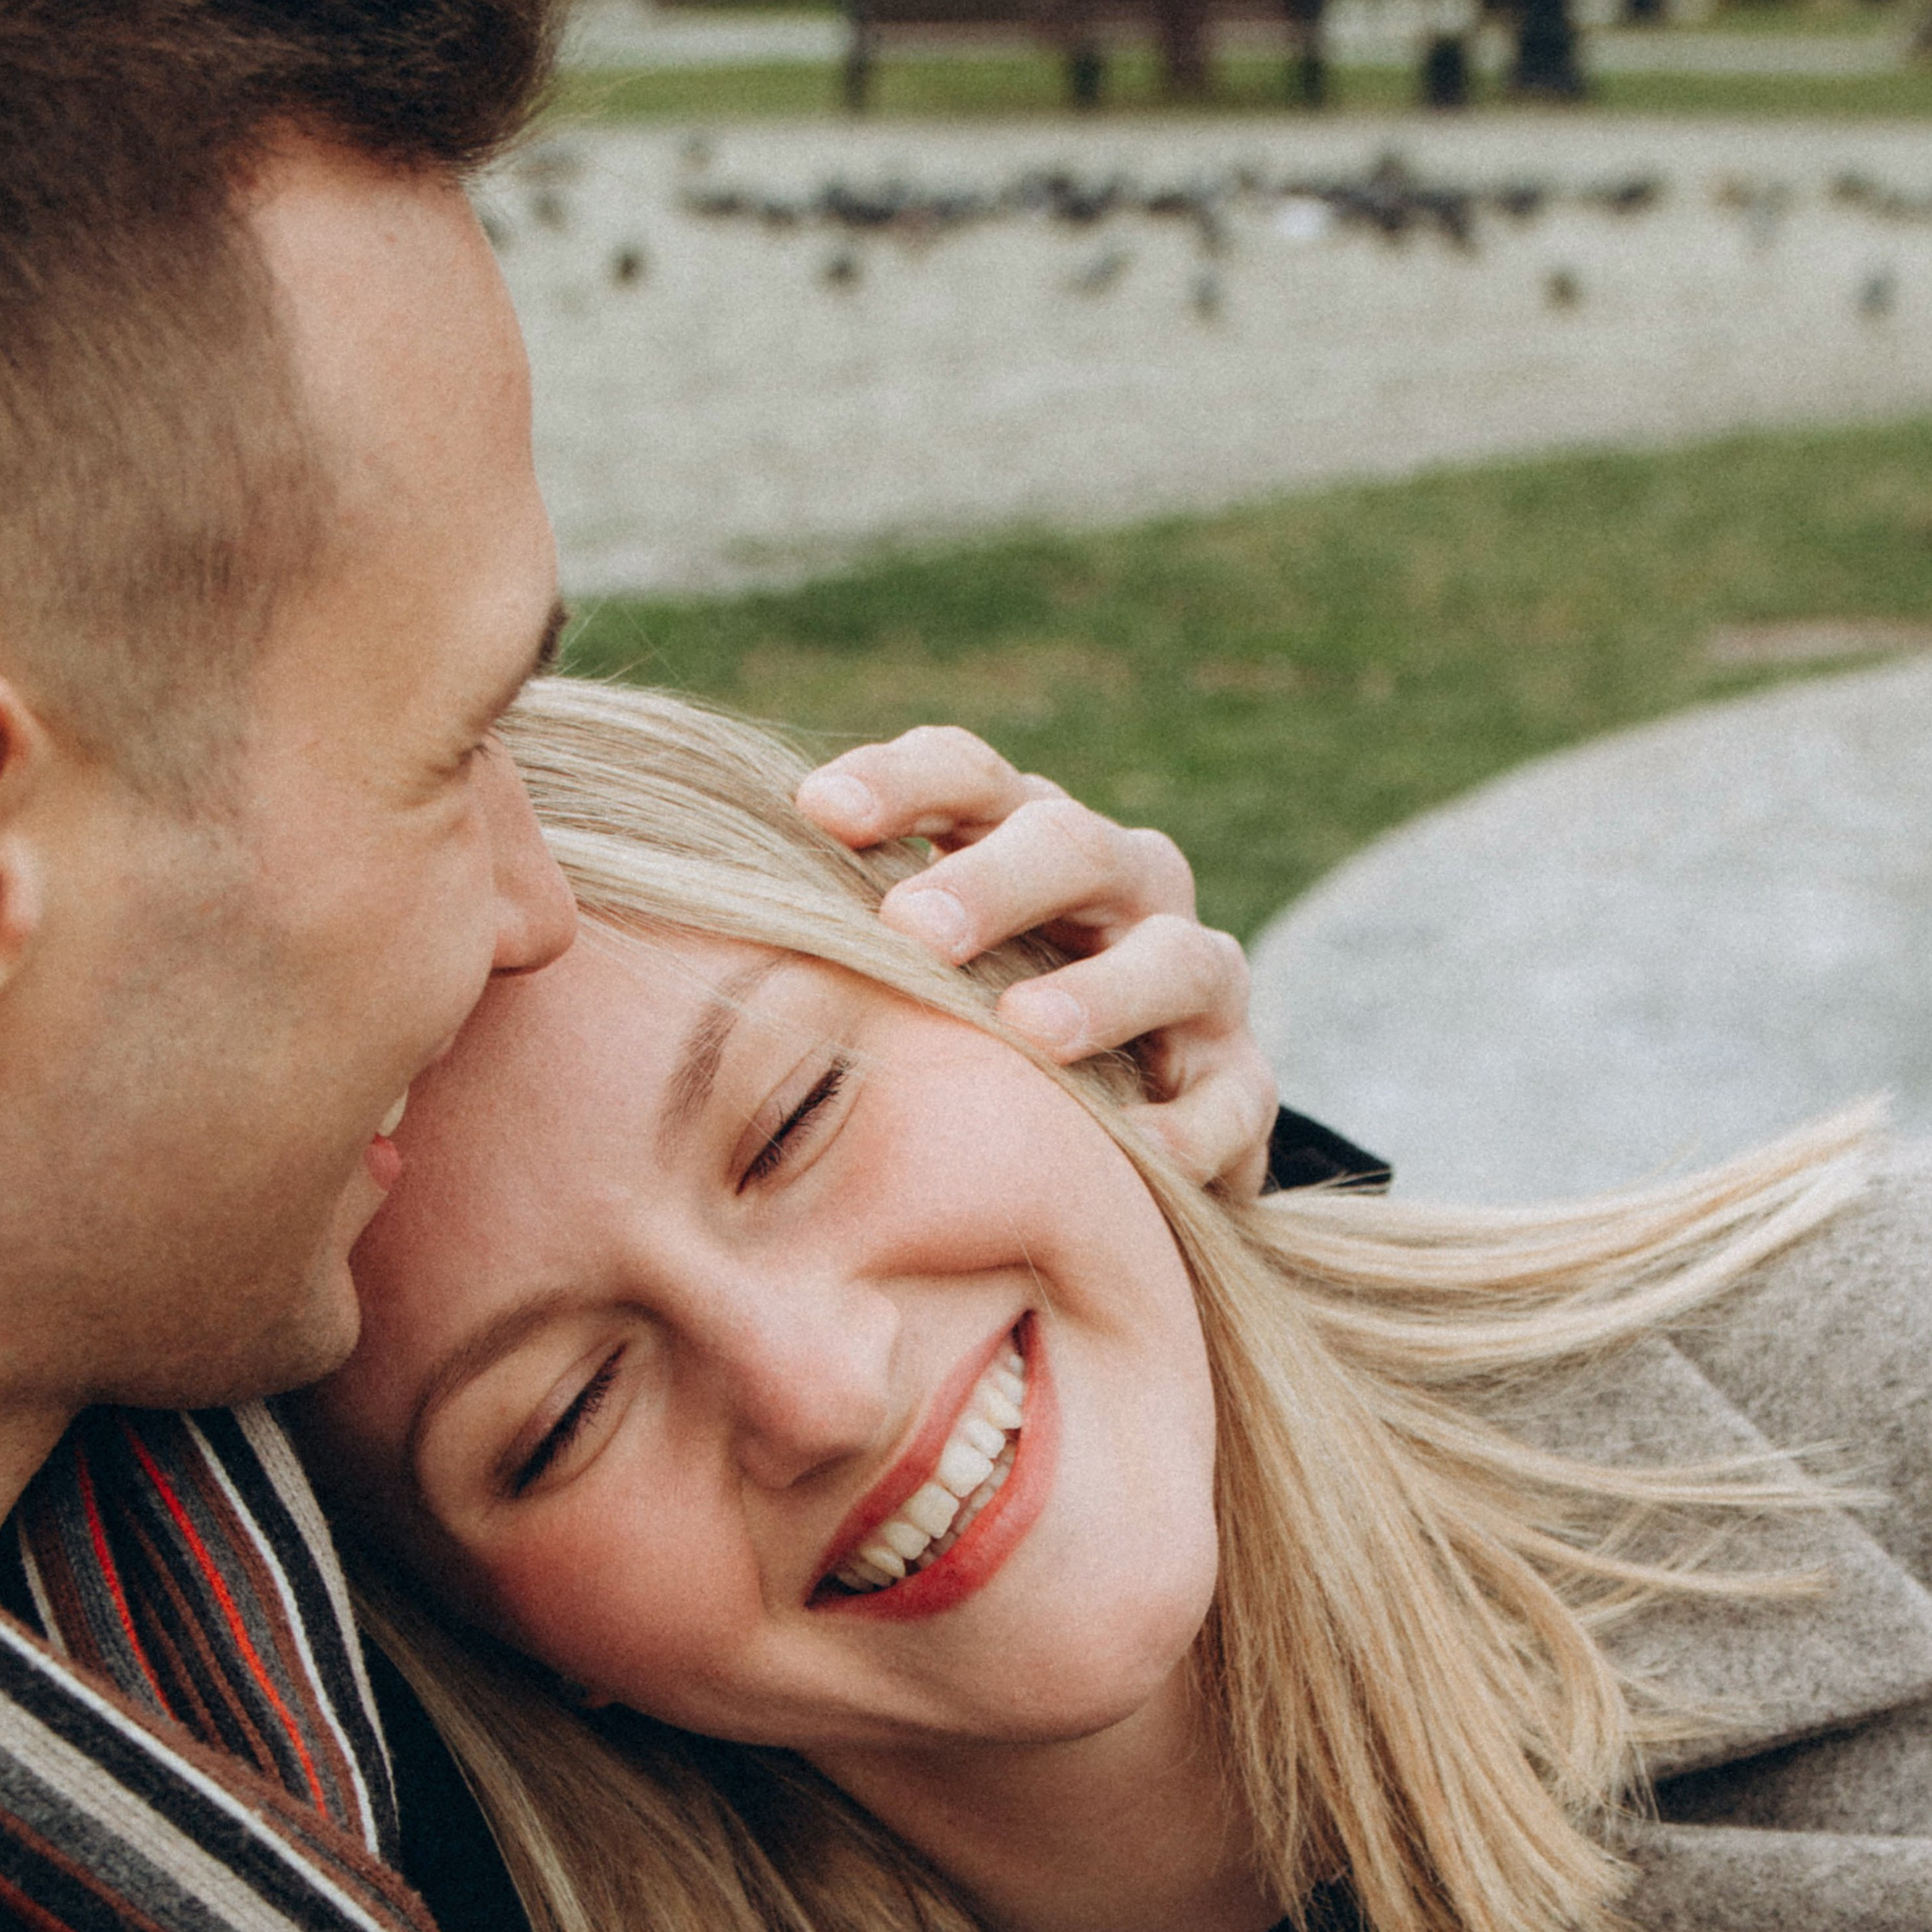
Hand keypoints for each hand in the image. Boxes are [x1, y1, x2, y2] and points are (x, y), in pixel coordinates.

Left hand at [797, 726, 1276, 1198]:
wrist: (1111, 1154)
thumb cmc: (974, 1046)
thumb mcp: (918, 981)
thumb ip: (846, 941)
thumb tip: (690, 910)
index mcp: (1029, 844)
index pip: (971, 778)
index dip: (902, 782)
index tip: (818, 811)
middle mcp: (1126, 893)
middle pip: (1073, 846)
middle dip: (994, 879)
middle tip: (911, 926)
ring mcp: (1195, 988)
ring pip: (1175, 960)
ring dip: (1102, 992)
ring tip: (1025, 1031)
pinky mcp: (1240, 1085)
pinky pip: (1232, 1097)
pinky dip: (1188, 1125)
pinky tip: (1132, 1153)